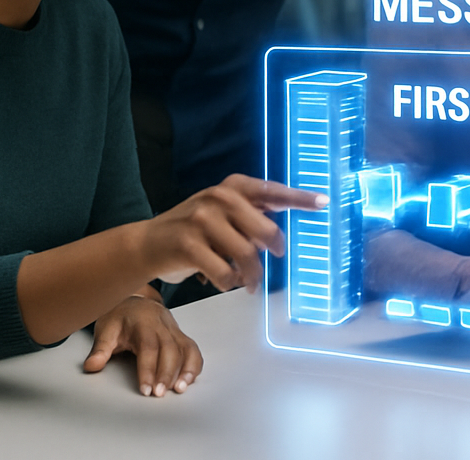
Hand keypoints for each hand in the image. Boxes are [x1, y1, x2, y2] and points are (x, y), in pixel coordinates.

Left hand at [83, 295, 201, 397]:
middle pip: (170, 349)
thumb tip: (91, 366)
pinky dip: (194, 365)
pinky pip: (192, 349)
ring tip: (180, 389)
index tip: (145, 389)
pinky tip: (189, 380)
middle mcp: (161, 325)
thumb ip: (100, 349)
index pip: (148, 347)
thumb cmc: (120, 317)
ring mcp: (173, 329)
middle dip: (166, 373)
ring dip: (185, 369)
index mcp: (142, 323)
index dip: (148, 368)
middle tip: (160, 394)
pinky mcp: (180, 335)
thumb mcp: (105, 330)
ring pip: (185, 348)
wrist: (134, 301)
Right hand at [142, 174, 326, 293]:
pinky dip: (228, 282)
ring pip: (246, 255)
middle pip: (265, 231)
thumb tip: (281, 232)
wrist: (145, 244)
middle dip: (273, 250)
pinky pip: (224, 272)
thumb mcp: (221, 213)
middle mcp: (218, 197)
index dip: (299, 198)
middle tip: (274, 259)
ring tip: (249, 283)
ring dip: (251, 275)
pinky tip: (224, 281)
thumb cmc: (193, 231)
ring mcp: (201, 219)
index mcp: (231, 187)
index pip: (272, 191)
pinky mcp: (188, 244)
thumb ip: (250, 215)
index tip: (324, 202)